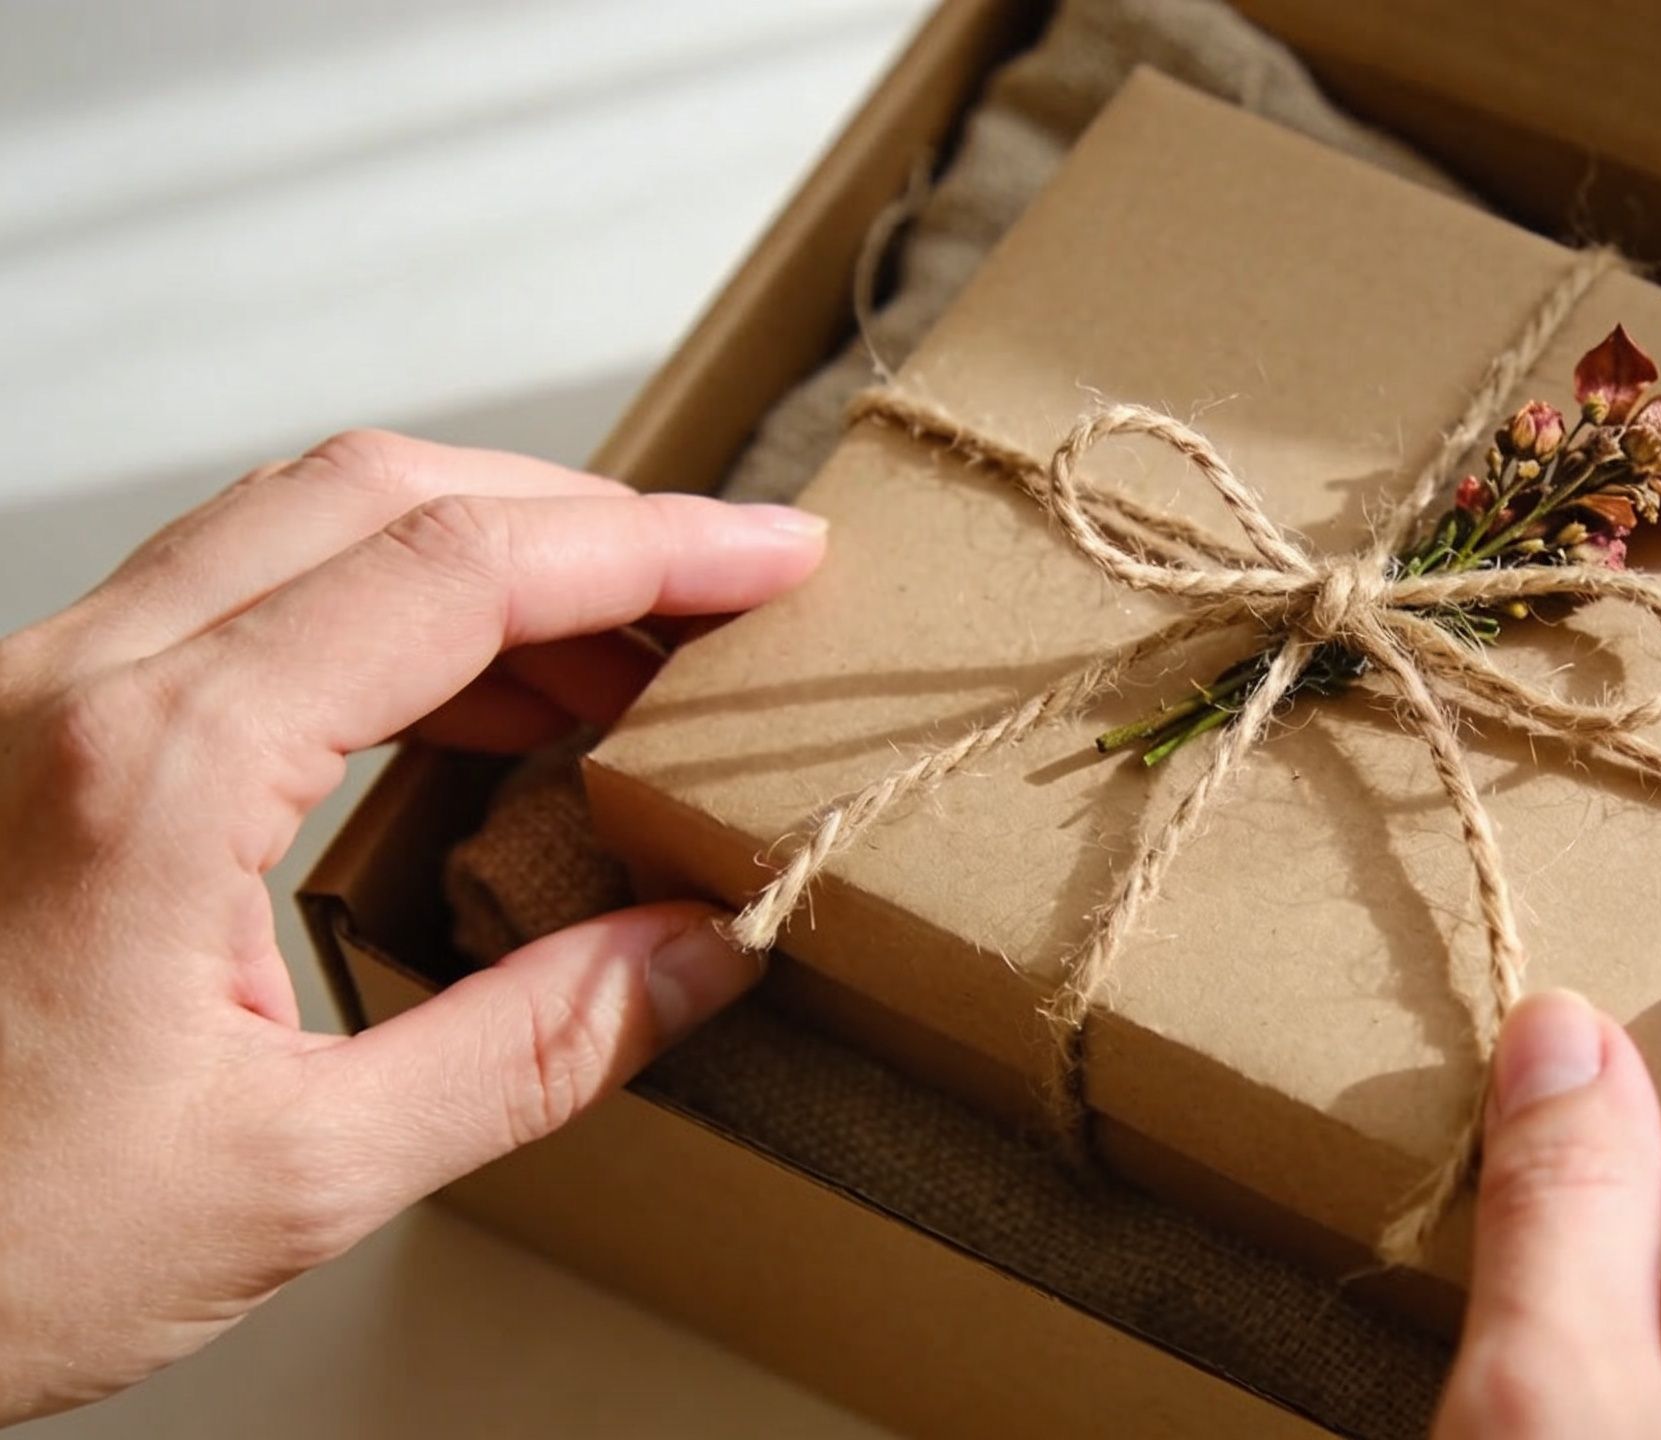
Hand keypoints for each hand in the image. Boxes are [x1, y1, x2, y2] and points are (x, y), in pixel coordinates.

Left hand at [0, 432, 825, 1421]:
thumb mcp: (294, 1176)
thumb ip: (531, 1049)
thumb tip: (700, 957)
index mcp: (156, 767)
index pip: (460, 571)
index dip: (652, 547)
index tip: (776, 560)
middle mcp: (75, 684)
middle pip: (376, 490)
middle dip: (576, 521)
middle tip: (714, 595)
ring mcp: (25, 692)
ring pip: (293, 527)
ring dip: (476, 565)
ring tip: (614, 668)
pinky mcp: (11, 731)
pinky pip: (226, 602)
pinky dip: (376, 616)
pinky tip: (457, 712)